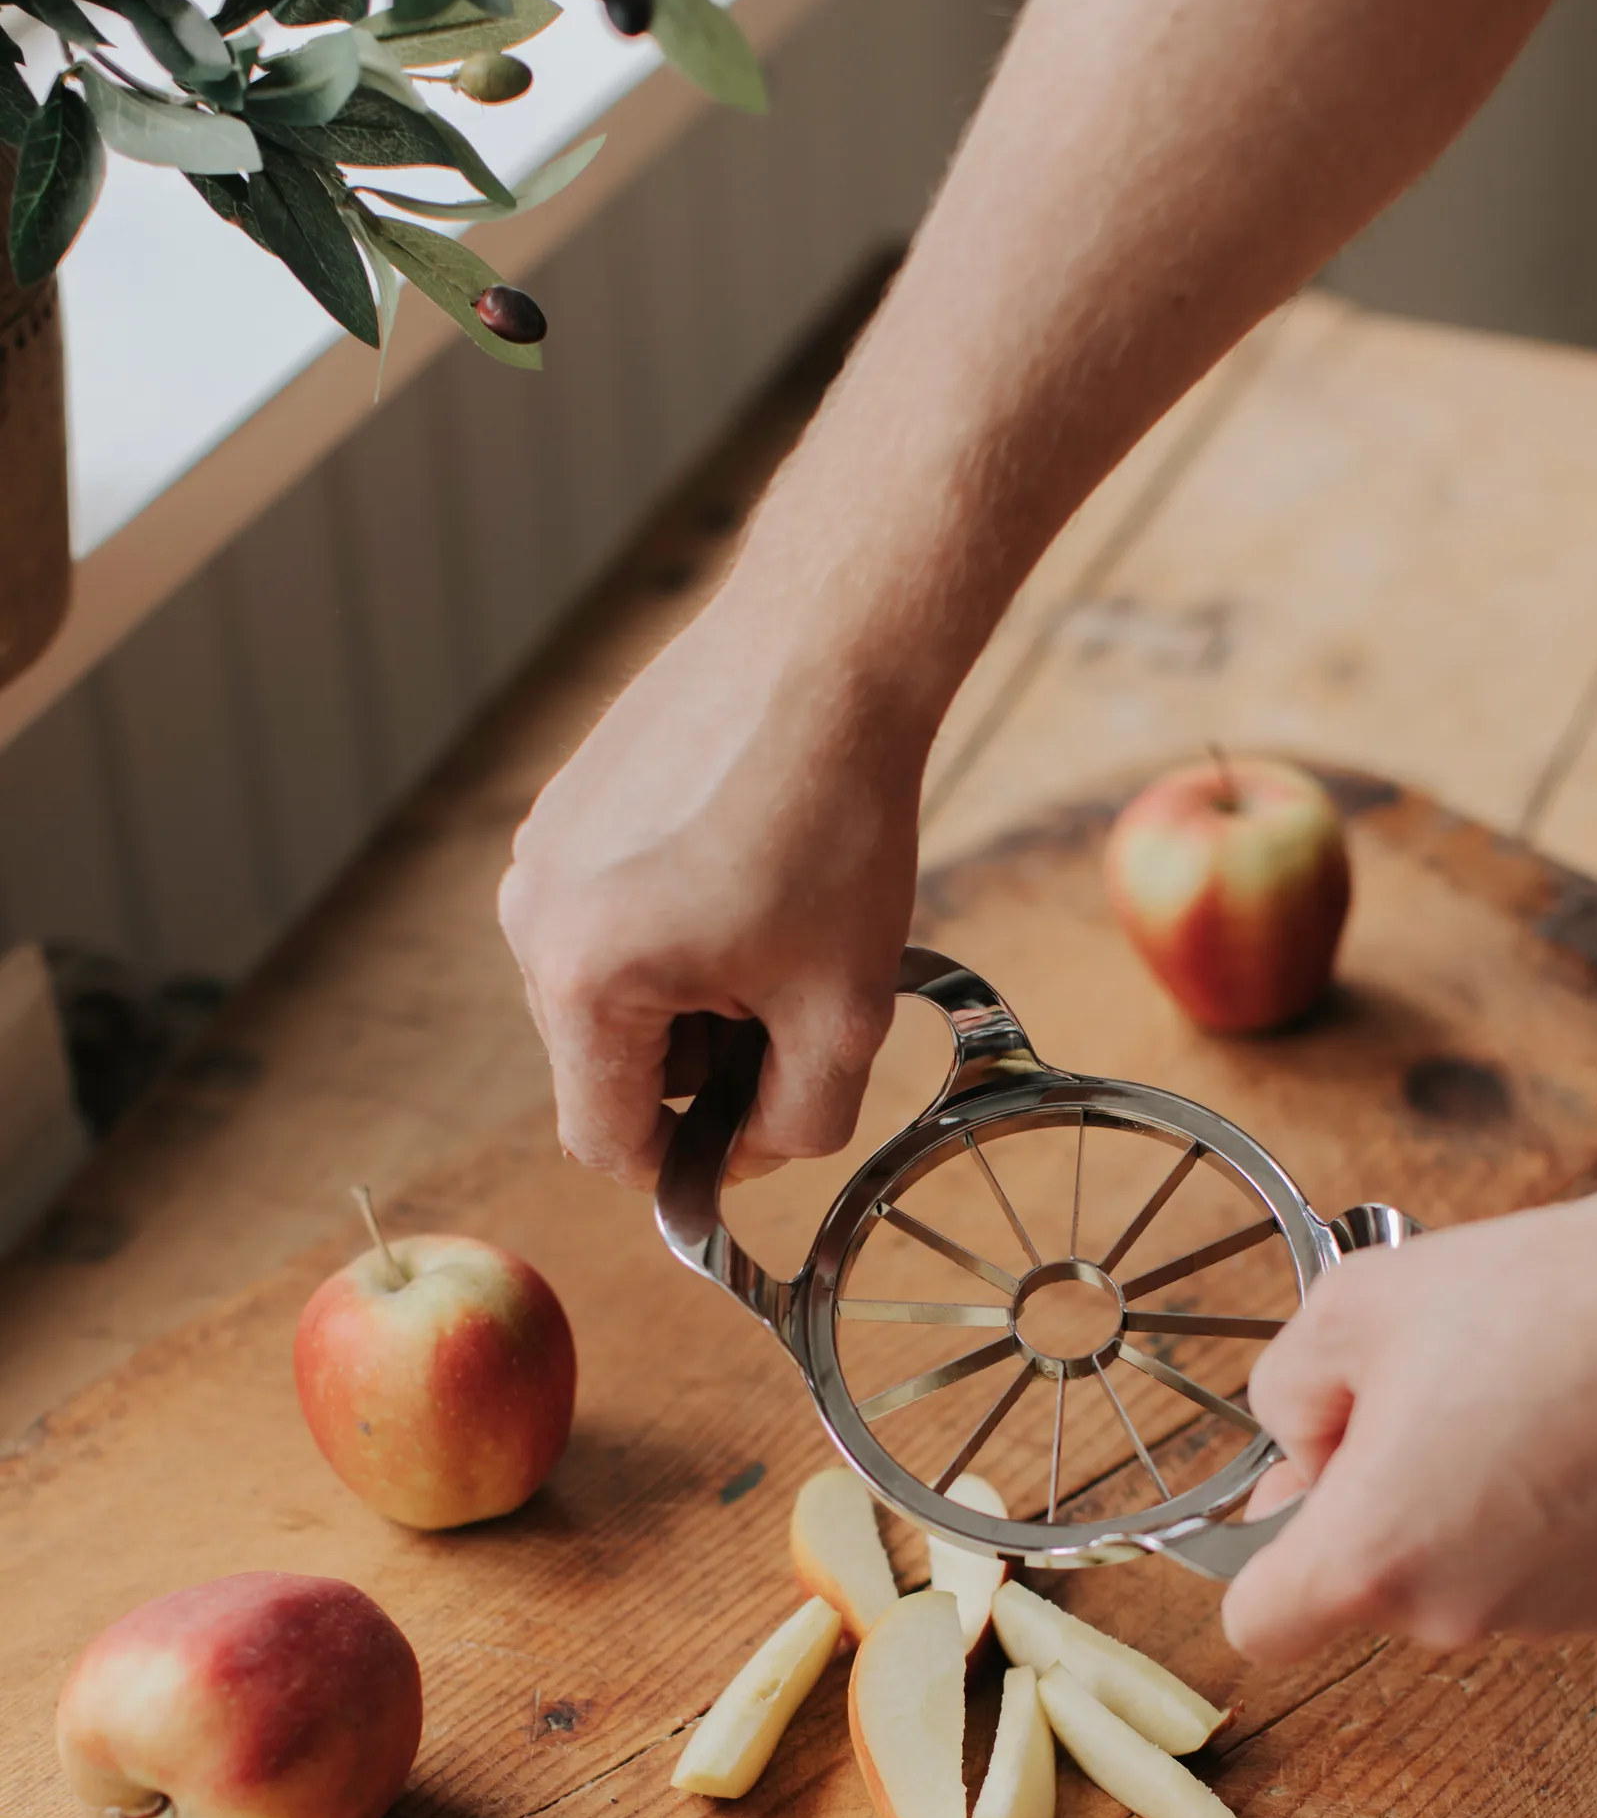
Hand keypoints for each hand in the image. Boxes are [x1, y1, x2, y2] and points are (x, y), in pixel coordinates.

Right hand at [499, 581, 929, 1189]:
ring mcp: (538, 856)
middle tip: (787, 1001)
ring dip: (684, 993)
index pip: (604, 1142)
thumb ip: (792, 1123)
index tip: (749, 1131)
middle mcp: (532, 919)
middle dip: (692, 1064)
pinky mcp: (561, 809)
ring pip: (606, 990)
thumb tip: (747, 1156)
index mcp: (583, 981)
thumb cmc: (834, 824)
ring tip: (770, 924)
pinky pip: (606, 915)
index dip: (683, 1164)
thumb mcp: (841, 1011)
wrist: (825, 653)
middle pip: (602, 1063)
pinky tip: (743, 868)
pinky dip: (670, 925)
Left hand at [1221, 1175, 1596, 1667]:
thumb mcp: (1348, 1307)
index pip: (1261, 1628)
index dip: (1264, 1558)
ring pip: (1455, 1579)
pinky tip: (1575, 1427)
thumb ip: (1284, 1394)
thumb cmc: (1540, 1298)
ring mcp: (1543, 1616)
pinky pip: (1535, 1570)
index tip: (1303, 1488)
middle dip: (1373, 1508)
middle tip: (1423, 1396)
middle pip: (1367, 1591)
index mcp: (1370, 1556)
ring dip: (1460, 1509)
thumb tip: (1301, 1449)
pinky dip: (1537, 1517)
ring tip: (1514, 1398)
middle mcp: (1451, 1613)